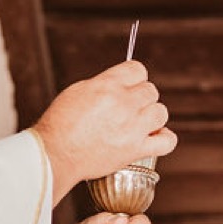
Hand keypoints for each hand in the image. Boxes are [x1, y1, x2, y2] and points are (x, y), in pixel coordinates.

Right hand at [31, 60, 175, 200]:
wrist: (55, 154)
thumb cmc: (60, 125)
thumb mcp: (77, 92)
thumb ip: (103, 85)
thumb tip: (120, 84)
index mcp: (107, 85)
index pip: (138, 69)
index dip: (134, 78)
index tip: (128, 87)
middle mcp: (123, 103)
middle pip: (150, 91)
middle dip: (140, 99)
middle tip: (127, 110)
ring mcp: (132, 127)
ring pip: (161, 112)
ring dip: (151, 117)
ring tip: (138, 124)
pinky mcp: (135, 150)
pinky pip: (167, 141)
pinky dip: (164, 138)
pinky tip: (153, 137)